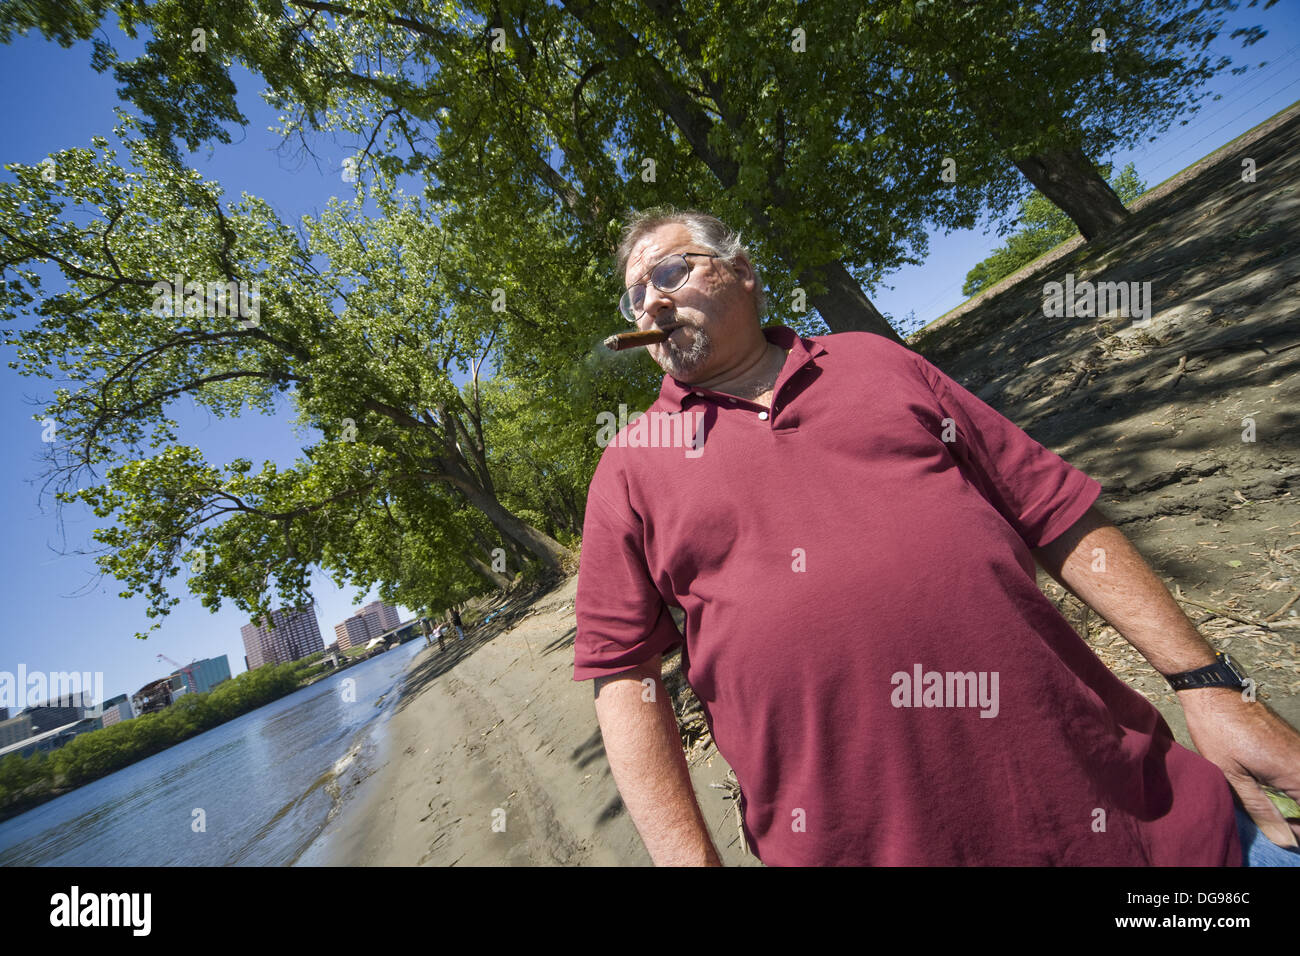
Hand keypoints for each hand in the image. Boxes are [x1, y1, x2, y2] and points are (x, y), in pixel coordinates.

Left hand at [1179, 686, 1299, 848]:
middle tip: (1276, 823)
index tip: (1283, 832)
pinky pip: (1299, 772)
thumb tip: (1286, 841)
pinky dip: (1291, 787)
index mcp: (1297, 772)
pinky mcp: (1292, 743)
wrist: (1212, 690)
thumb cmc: (1218, 730)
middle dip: (1298, 818)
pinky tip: (1267, 788)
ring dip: (1294, 802)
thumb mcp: (1232, 775)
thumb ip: (1261, 810)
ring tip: (1269, 807)